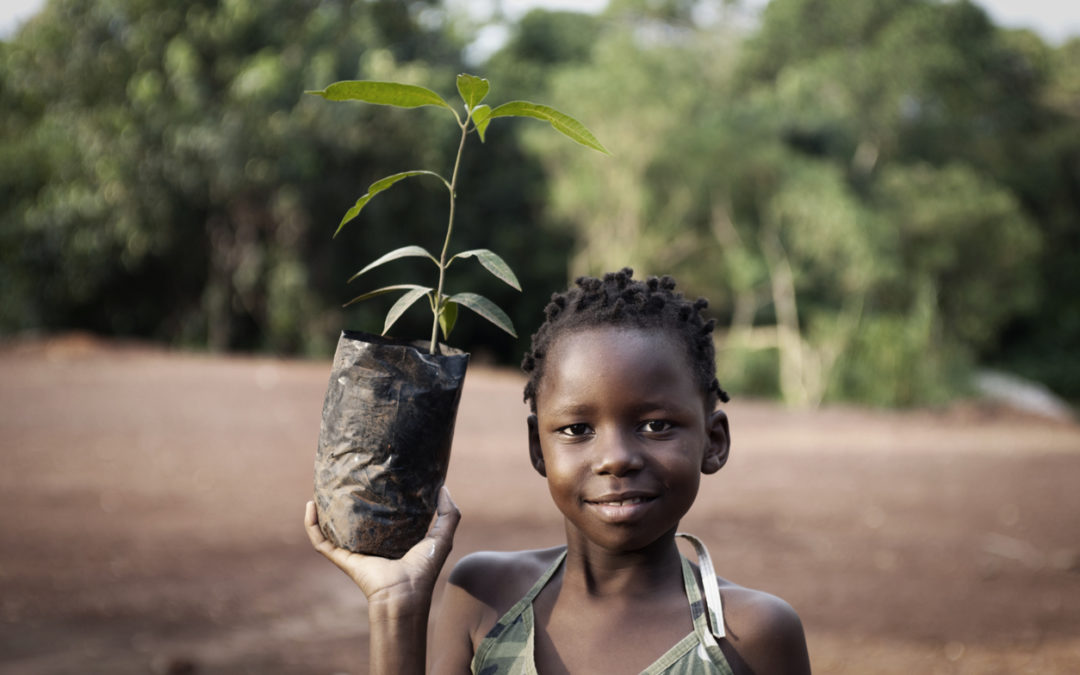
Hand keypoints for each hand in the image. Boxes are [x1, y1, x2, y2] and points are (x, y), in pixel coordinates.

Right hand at [304, 486, 460, 608]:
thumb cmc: (424, 569)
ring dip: (322, 511)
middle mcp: (369, 543)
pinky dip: (311, 525)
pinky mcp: (341, 558)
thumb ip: (449, 514)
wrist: (405, 594)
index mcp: (391, 538)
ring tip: (321, 488)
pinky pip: (319, 540)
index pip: (380, 514)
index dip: (376, 496)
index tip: (373, 475)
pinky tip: (310, 505)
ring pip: (331, 528)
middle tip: (343, 477)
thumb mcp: (442, 537)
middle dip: (345, 500)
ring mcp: (352, 551)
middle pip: (352, 519)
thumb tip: (443, 487)